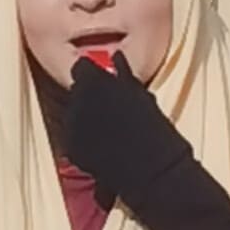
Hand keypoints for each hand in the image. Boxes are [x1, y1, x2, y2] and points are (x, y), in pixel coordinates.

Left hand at [50, 56, 188, 213]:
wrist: (154, 172)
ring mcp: (72, 127)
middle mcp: (77, 102)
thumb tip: (116, 57)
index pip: (82, 68)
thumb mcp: (143, 96)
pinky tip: (103, 145)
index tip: (104, 81)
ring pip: (74, 114)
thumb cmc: (157, 133)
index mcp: (95, 83)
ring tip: (110, 128)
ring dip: (86, 117)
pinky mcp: (71, 149)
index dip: (92, 74)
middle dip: (89, 96)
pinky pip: (74, 137)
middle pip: (77, 91)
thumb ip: (124, 75)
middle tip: (111, 106)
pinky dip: (84, 138)